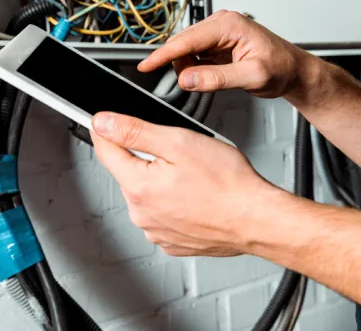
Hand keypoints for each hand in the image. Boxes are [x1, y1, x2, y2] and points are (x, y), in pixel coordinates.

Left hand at [90, 111, 275, 256]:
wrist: (257, 219)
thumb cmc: (228, 183)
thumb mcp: (179, 142)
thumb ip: (135, 131)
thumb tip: (103, 123)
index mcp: (139, 186)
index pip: (105, 151)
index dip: (105, 129)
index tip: (104, 119)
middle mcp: (142, 214)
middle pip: (128, 172)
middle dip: (145, 157)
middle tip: (179, 150)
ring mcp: (157, 231)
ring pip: (147, 194)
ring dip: (161, 181)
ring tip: (194, 176)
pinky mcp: (172, 241)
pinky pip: (163, 214)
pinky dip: (174, 203)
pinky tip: (196, 195)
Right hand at [138, 10, 308, 98]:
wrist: (294, 71)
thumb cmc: (282, 68)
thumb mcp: (252, 77)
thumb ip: (218, 78)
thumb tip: (188, 78)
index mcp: (230, 25)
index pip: (187, 40)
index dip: (163, 55)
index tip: (145, 66)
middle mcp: (222, 24)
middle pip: (183, 44)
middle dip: (181, 65)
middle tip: (196, 84)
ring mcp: (219, 32)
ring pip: (187, 50)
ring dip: (191, 68)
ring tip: (215, 79)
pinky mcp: (219, 42)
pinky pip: (196, 55)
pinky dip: (197, 68)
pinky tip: (213, 75)